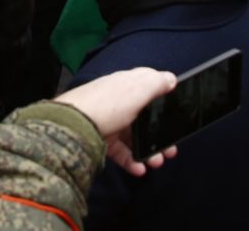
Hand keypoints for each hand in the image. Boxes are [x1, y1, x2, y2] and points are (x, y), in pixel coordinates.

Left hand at [56, 67, 178, 175]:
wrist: (73, 125)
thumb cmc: (108, 104)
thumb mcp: (135, 89)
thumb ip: (155, 83)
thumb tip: (170, 78)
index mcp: (125, 85)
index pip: (146, 88)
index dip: (163, 100)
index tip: (175, 116)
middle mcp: (117, 101)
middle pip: (143, 118)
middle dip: (159, 135)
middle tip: (171, 151)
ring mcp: (109, 121)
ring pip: (133, 137)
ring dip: (148, 151)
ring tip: (157, 163)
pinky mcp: (100, 139)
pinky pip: (120, 151)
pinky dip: (131, 161)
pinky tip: (140, 169)